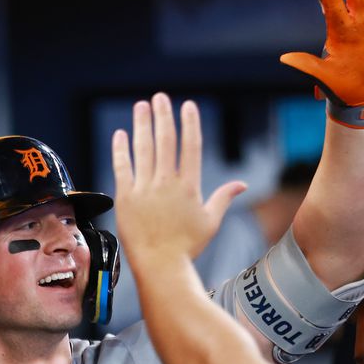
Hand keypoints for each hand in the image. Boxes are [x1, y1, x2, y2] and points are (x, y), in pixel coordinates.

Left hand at [112, 93, 247, 266]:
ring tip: (142, 106)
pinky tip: (121, 134)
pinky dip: (121, 149)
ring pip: (143, 149)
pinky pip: (122, 167)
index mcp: (189, 187)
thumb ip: (223, 198)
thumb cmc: (187, 247)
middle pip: (165, 141)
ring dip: (143, 124)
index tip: (187, 106)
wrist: (161, 266)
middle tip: (160, 97)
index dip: (189, 123)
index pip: (190, 146)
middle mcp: (167, 184)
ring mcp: (145, 190)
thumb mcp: (210, 222)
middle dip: (163, 116)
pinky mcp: (125, 198)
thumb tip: (242, 184)